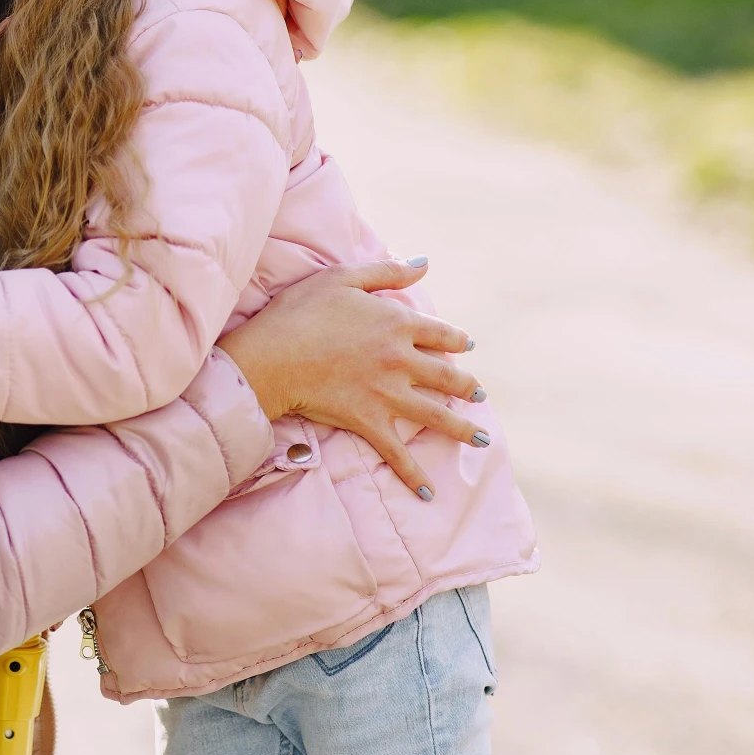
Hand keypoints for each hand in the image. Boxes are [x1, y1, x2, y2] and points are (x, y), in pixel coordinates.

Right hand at [218, 258, 485, 500]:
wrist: (272, 356)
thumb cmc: (300, 311)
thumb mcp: (343, 277)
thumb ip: (386, 271)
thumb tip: (423, 262)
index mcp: (398, 324)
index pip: (441, 334)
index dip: (457, 340)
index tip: (466, 346)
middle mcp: (402, 360)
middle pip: (447, 377)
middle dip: (466, 386)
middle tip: (478, 394)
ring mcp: (388, 395)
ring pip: (436, 416)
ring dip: (462, 429)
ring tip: (481, 438)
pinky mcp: (369, 422)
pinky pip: (398, 454)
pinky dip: (414, 475)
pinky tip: (428, 492)